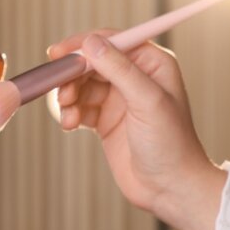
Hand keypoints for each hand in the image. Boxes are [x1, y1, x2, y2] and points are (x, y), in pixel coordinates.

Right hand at [48, 32, 226, 229]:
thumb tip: (91, 42)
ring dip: (69, 98)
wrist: (169, 188)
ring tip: (69, 116)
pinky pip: (78, 106)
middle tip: (61, 92)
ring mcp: (118, 99)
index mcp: (152, 64)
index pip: (112, 41)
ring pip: (80, 85)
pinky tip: (71, 125)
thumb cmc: (171, 144)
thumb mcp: (147, 101)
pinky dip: (70, 113)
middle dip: (72, 76)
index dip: (83, 44)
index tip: (58, 54)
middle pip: (91, 62)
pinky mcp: (104, 120)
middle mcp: (134, 77)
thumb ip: (119, 69)